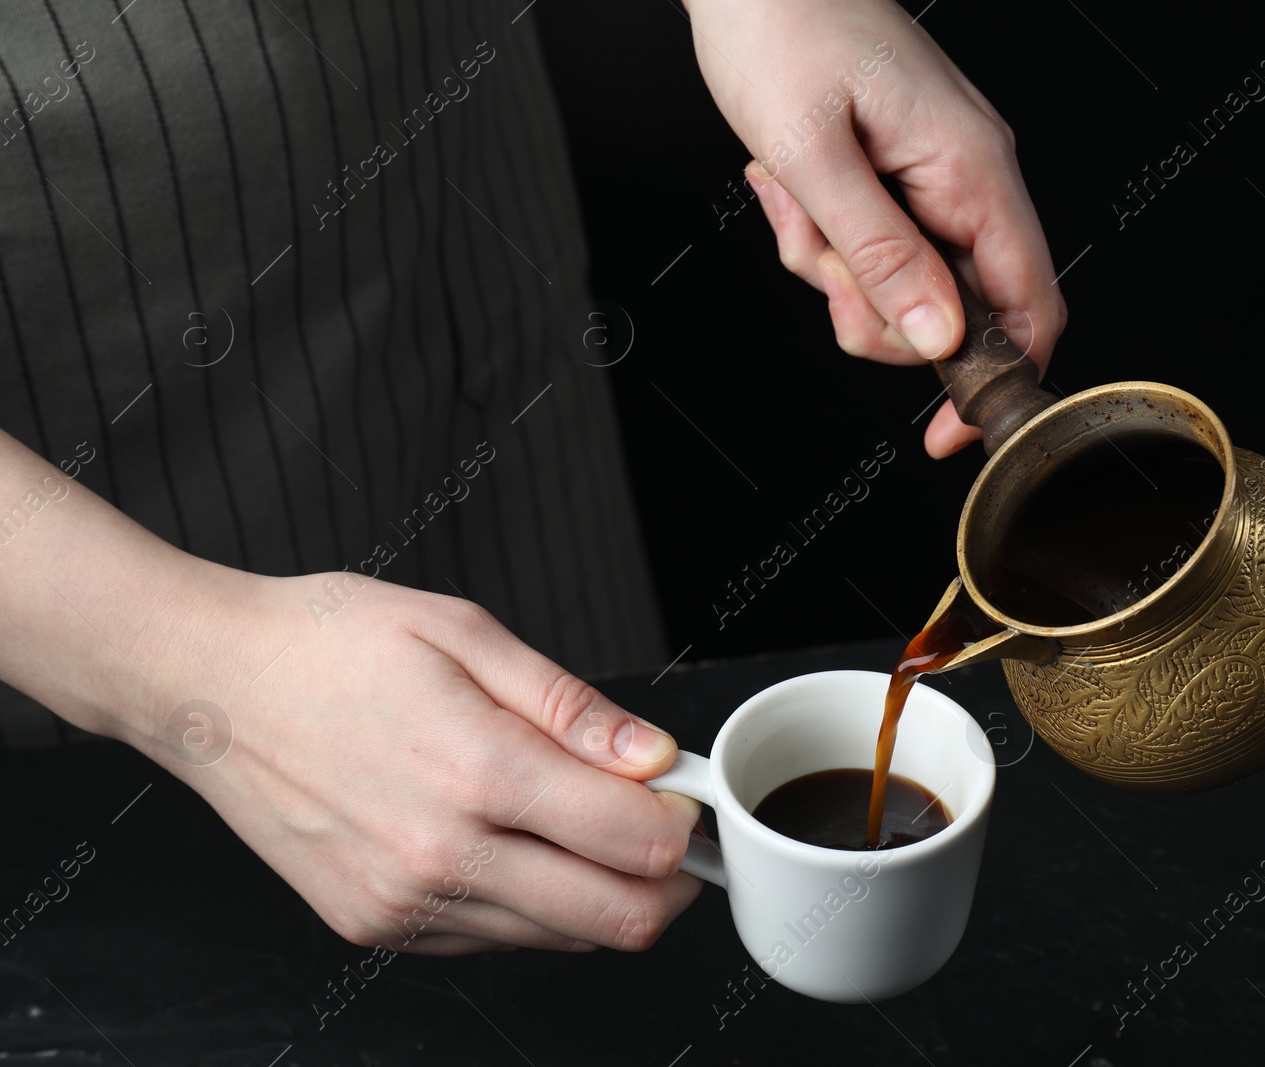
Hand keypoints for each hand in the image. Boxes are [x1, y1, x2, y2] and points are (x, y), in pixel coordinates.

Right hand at [130, 570, 702, 955]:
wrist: (207, 684)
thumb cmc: (328, 642)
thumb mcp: (465, 633)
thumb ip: (571, 706)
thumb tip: (651, 757)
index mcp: (477, 770)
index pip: (636, 844)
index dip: (682, 824)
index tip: (679, 796)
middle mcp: (441, 855)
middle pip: (617, 920)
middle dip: (666, 884)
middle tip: (660, 830)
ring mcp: (404, 902)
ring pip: (560, 938)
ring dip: (597, 893)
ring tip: (574, 821)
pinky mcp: (374, 927)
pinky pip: (493, 939)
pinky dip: (529, 905)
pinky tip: (508, 842)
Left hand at [685, 0, 1066, 457]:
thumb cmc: (779, 27)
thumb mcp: (815, 157)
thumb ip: (882, 254)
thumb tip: (939, 337)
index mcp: (972, 170)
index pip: (1028, 306)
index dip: (993, 381)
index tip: (945, 431)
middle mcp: (968, 175)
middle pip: (957, 310)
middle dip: (876, 312)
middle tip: (824, 265)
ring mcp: (934, 175)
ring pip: (904, 284)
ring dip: (836, 269)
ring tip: (795, 201)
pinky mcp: (897, 174)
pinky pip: (874, 246)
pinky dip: (825, 239)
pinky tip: (793, 188)